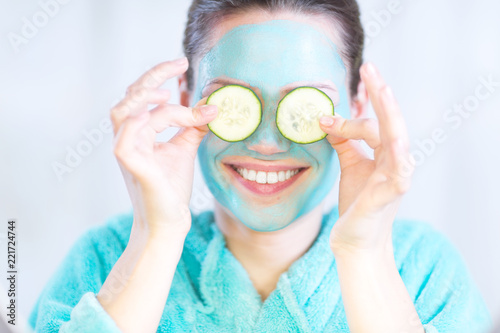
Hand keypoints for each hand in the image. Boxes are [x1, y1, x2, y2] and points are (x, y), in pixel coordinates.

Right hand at [110, 57, 217, 236]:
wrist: (169, 221)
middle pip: (129, 97)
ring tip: (166, 94)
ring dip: (144, 99)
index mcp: (140, 132)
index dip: (160, 75)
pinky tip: (150, 116)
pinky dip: (133, 127)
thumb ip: (193, 125)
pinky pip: (123, 144)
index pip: (143, 95)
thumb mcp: (185, 148)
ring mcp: (129, 154)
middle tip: (180, 65)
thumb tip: (211, 104)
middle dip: (153, 76)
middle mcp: (129, 139)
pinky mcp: (134, 169)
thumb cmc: (171, 186)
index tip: (183, 64)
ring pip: (123, 114)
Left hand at [319, 63, 414, 253]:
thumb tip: (328, 119)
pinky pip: (399, 169)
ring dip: (390, 112)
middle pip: (391, 120)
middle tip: (369, 67)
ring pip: (397, 137)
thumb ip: (344, 142)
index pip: (375, 122)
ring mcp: (397, 175)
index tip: (331, 107)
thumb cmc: (357, 202)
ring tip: (381, 88)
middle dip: (380, 93)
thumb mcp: (349, 165)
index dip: (356, 109)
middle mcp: (396, 160)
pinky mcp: (392, 192)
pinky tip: (394, 139)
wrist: (355, 239)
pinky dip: (397, 152)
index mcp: (385, 152)